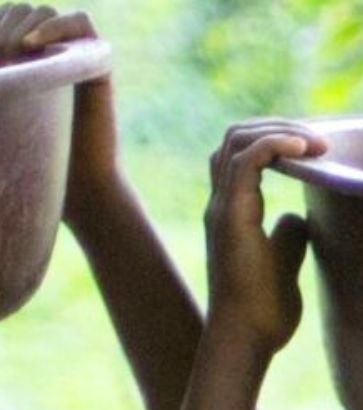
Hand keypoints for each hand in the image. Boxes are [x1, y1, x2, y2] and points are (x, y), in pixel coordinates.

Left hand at [0, 7, 117, 225]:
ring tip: (16, 58)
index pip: (2, 16)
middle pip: (20, 9)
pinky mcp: (101, 66)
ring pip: (43, 11)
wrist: (80, 187)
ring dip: (23, 28)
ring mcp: (77, 58)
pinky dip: (57, 26)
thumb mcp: (2, 110)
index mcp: (26, 61)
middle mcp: (52, 55)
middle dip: (3, 28)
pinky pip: (84, 22)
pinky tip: (34, 47)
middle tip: (2, 62)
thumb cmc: (34, 161)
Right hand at [205, 121, 323, 356]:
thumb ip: (288, 238)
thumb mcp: (286, 266)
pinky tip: (303, 148)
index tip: (314, 149)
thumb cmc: (264, 313)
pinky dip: (274, 145)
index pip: (244, 155)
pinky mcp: (231, 216)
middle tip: (321, 139)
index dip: (275, 142)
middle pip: (237, 138)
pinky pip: (247, 161)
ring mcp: (222, 207)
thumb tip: (299, 217)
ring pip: (237, 140)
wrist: (246, 340)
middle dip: (278, 129)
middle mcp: (221, 202)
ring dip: (279, 133)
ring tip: (317, 142)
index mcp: (232, 211)